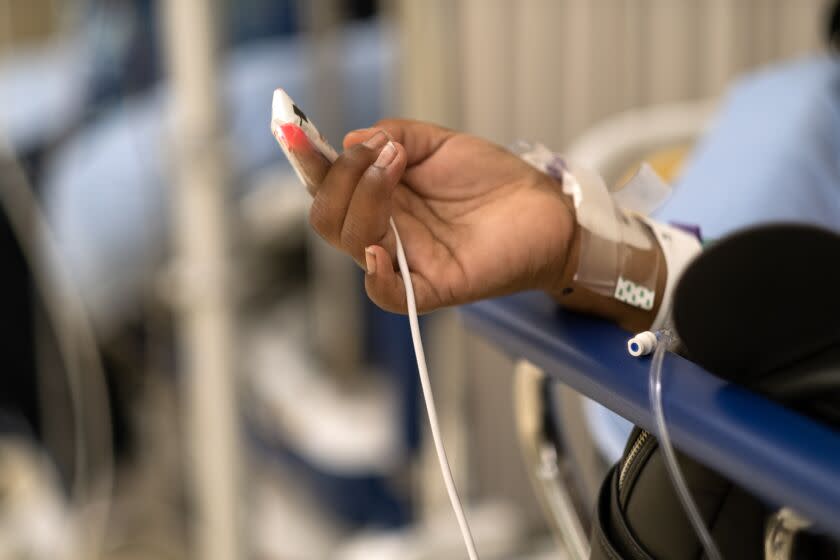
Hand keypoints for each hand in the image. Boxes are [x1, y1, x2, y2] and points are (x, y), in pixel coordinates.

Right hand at [308, 119, 574, 312]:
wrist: (544, 207)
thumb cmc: (492, 179)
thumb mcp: (439, 142)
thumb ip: (395, 134)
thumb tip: (351, 141)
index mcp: (379, 198)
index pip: (328, 187)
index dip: (306, 161)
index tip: (292, 129)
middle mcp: (385, 230)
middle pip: (329, 218)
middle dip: (340, 178)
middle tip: (379, 150)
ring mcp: (408, 260)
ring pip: (354, 243)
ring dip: (364, 198)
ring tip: (396, 163)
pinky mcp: (435, 286)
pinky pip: (391, 296)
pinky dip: (377, 276)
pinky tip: (381, 248)